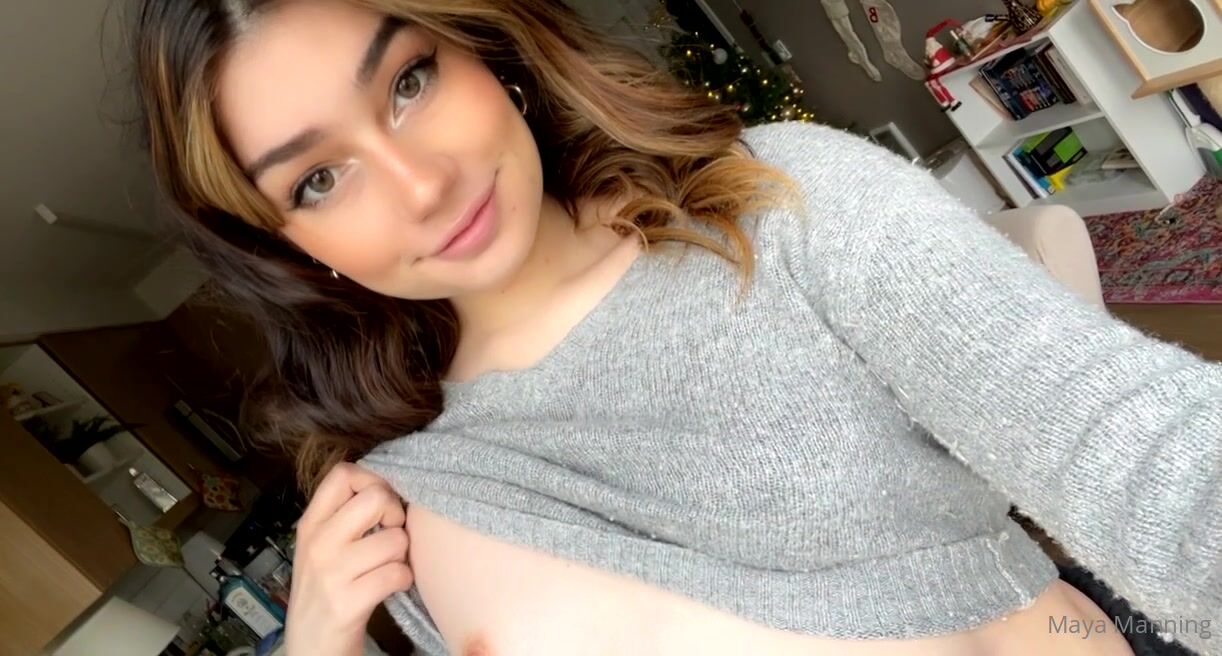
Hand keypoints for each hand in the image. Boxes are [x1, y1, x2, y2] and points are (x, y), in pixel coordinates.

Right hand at [285, 463, 411, 655]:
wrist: (311, 645)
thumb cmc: (326, 590)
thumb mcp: (322, 547)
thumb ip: (345, 516)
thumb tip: (387, 487)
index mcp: (311, 524)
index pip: (342, 474)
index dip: (374, 480)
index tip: (381, 504)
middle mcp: (318, 544)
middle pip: (376, 498)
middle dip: (396, 514)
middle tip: (391, 534)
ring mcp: (331, 573)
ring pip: (396, 539)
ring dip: (402, 556)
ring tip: (388, 567)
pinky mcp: (348, 602)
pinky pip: (398, 574)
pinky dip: (403, 580)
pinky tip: (390, 586)